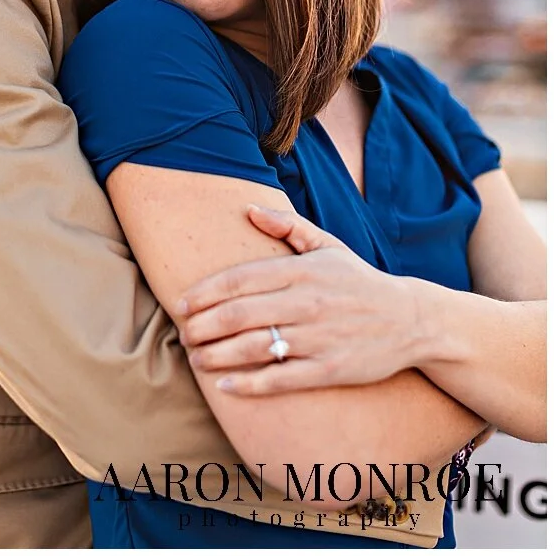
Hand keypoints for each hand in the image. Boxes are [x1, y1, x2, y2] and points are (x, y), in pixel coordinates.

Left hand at [176, 204, 425, 394]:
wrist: (414, 321)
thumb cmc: (359, 282)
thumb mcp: (328, 245)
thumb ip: (287, 225)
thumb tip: (247, 209)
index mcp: (301, 270)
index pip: (238, 279)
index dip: (203, 293)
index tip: (180, 304)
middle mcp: (307, 302)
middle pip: (239, 314)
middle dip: (202, 326)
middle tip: (183, 333)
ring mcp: (319, 337)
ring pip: (255, 347)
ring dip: (217, 355)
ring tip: (196, 358)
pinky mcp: (331, 369)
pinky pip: (282, 378)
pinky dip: (250, 384)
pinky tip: (225, 385)